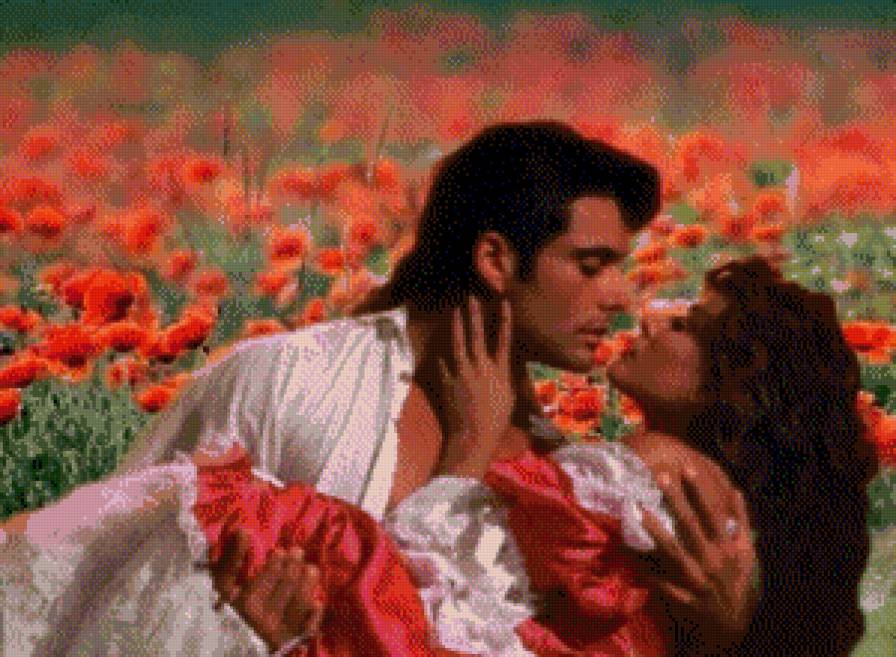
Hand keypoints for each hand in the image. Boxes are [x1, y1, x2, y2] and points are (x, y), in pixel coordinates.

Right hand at [208, 522, 324, 653]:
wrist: (228, 650)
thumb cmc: (225, 613)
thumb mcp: (222, 588)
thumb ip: (231, 559)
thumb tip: (243, 529)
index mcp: (242, 603)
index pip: (263, 575)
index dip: (272, 560)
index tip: (274, 548)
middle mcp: (260, 619)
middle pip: (286, 584)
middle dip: (293, 564)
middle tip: (297, 552)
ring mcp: (276, 633)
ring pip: (300, 601)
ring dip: (307, 582)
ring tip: (310, 569)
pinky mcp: (288, 644)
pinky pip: (307, 628)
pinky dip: (313, 615)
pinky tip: (317, 603)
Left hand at [435, 296, 514, 476]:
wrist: (474, 437)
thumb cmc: (496, 422)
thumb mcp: (509, 398)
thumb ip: (506, 379)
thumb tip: (504, 368)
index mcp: (500, 371)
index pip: (504, 340)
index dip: (504, 320)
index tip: (504, 303)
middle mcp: (481, 367)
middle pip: (478, 336)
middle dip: (474, 315)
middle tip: (471, 298)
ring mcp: (462, 372)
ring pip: (458, 344)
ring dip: (456, 326)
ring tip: (454, 311)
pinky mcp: (447, 381)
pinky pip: (443, 364)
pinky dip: (442, 356)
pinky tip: (438, 347)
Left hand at [638, 470, 756, 654]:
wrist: (731, 627)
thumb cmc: (737, 584)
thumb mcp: (747, 554)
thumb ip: (742, 522)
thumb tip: (735, 491)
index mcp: (727, 549)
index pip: (712, 514)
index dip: (699, 491)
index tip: (686, 468)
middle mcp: (712, 562)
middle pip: (691, 527)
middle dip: (676, 501)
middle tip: (659, 476)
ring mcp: (696, 580)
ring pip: (673, 551)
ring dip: (656, 530)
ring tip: (639, 510)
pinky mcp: (682, 597)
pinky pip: (659, 580)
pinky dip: (645, 568)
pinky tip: (628, 552)